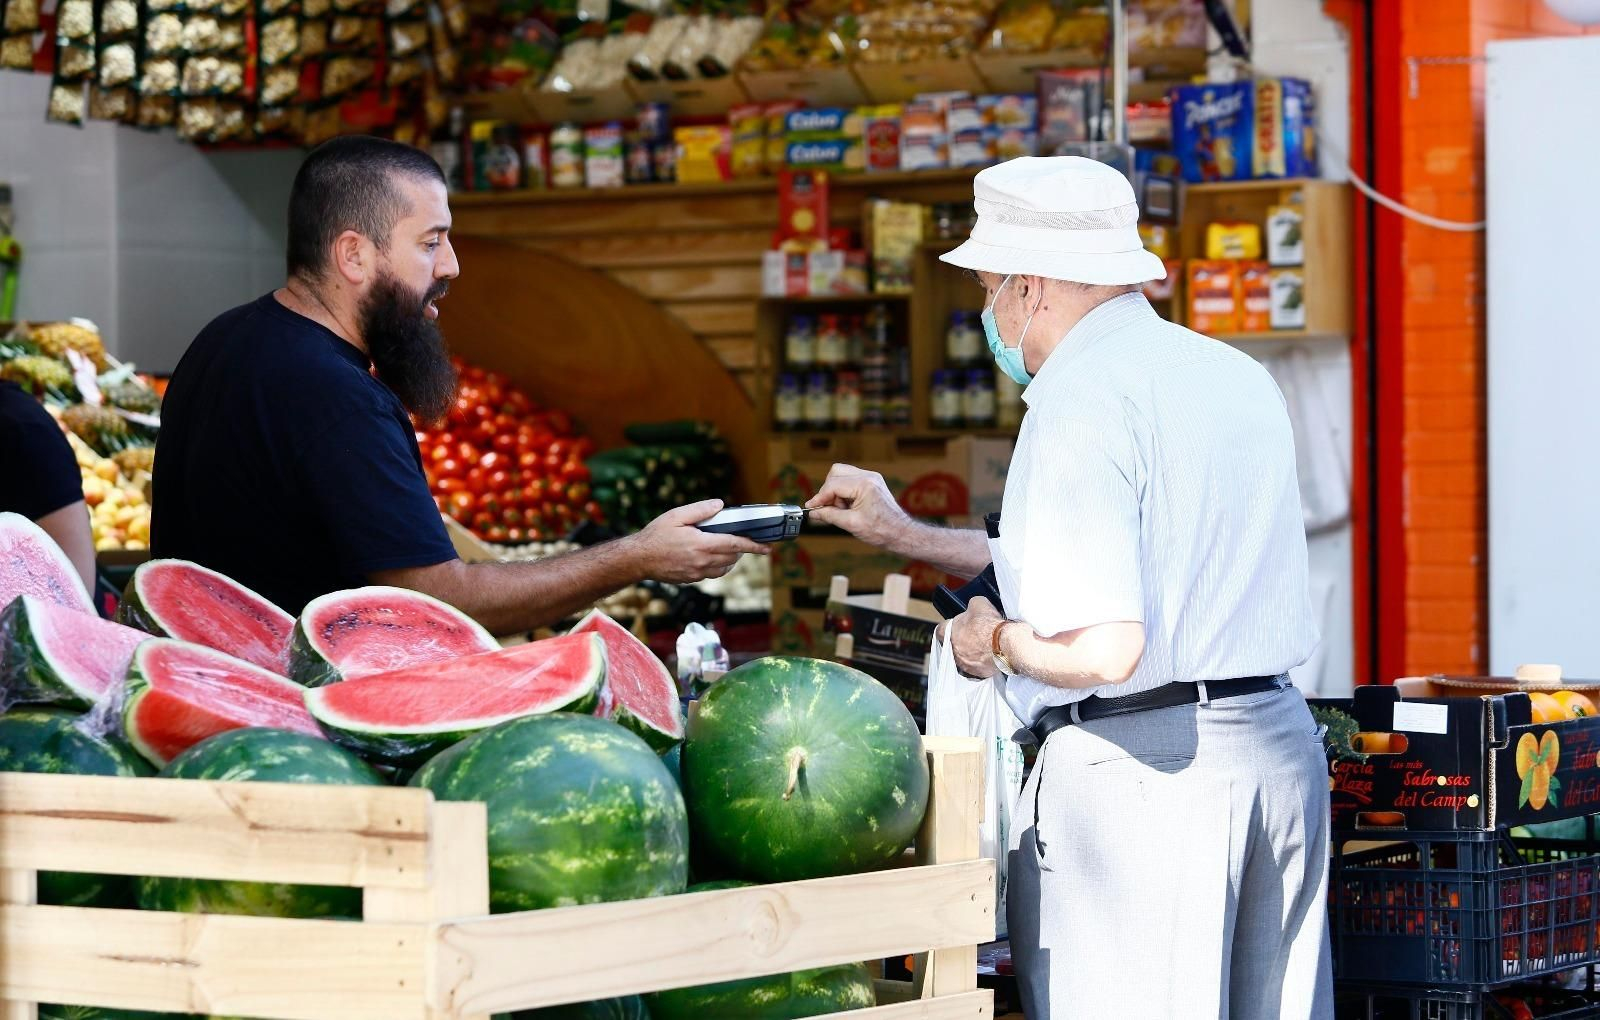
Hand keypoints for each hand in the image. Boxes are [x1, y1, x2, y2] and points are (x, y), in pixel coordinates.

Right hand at [631, 500, 767, 583]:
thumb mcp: (676, 516)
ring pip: (724, 568)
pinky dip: (719, 566)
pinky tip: (712, 556)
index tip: (767, 547)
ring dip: (731, 559)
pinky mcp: (691, 579)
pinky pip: (712, 573)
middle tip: (743, 539)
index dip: (753, 546)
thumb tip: (720, 505)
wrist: (638, 559)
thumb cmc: (655, 536)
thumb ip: (700, 510)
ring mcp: (697, 573)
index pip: (735, 545)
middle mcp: (701, 562)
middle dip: (742, 550)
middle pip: (732, 558)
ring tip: (728, 547)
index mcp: (701, 545)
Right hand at [804, 464, 912, 549]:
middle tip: (828, 508)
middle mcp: (869, 476)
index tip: (811, 507)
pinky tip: (848, 508)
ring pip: (842, 475)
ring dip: (836, 492)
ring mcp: (871, 478)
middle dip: (828, 491)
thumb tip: (813, 512)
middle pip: (836, 473)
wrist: (901, 533)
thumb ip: (829, 515)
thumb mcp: (851, 524)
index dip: (819, 497)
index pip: (833, 485)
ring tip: (842, 510)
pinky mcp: (872, 483)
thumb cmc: (881, 530)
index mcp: (864, 484)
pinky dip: (844, 493)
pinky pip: (851, 481)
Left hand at [939, 596, 1004, 679]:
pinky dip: (983, 662)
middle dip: (963, 639)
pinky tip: (992, 654)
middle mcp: (952, 651)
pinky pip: (977, 667)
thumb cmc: (988, 624)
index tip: (957, 625)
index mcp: (947, 633)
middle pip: (954, 644)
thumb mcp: (978, 603)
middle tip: (975, 634)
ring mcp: (963, 664)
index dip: (949, 626)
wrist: (1004, 643)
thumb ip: (971, 605)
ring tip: (985, 645)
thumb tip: (973, 607)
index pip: (941, 630)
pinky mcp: (976, 673)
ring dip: (972, 652)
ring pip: (965, 657)